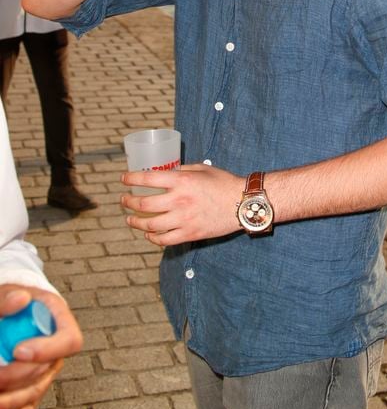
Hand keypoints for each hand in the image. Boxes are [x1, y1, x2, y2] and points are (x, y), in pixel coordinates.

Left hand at [0, 286, 82, 408]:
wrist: (11, 313)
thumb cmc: (10, 299)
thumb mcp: (7, 292)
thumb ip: (9, 297)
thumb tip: (21, 298)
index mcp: (61, 323)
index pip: (69, 342)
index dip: (47, 350)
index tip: (18, 350)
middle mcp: (57, 351)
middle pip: (45, 372)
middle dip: (17, 378)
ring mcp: (45, 372)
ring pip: (33, 393)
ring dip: (9, 401)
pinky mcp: (31, 388)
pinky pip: (25, 407)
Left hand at [121, 164, 244, 244]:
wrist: (242, 203)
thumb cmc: (223, 182)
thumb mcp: (201, 169)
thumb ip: (182, 170)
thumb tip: (166, 172)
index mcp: (182, 180)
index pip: (147, 179)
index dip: (131, 179)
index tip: (123, 179)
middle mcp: (179, 200)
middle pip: (144, 204)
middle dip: (128, 202)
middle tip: (124, 200)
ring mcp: (183, 219)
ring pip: (150, 225)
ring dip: (135, 222)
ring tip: (130, 219)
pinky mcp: (189, 234)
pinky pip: (164, 240)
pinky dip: (152, 237)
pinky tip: (148, 233)